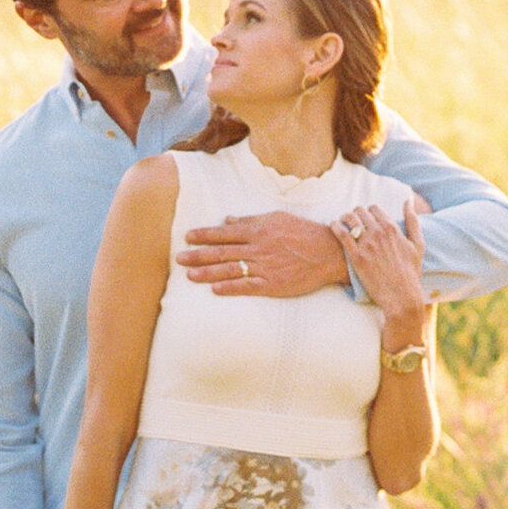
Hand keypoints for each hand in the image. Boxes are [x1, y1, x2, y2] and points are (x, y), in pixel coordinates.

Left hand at [182, 209, 348, 298]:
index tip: (188, 237)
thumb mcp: (277, 218)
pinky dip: (230, 288)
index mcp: (259, 230)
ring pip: (230, 269)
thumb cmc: (303, 232)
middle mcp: (258, 247)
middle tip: (179, 258)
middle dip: (198, 255)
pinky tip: (215, 290)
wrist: (328, 252)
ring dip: (208, 272)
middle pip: (222, 251)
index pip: (225, 232)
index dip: (205, 235)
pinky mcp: (273, 283)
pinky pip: (247, 286)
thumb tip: (228, 220)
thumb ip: (251, 221)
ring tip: (189, 275)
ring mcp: (265, 266)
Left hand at [339, 202, 430, 345]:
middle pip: (360, 211)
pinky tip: (333, 226)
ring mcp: (367, 244)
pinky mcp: (356, 257)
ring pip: (350, 218)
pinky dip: (335, 226)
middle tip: (353, 220)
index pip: (374, 208)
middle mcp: (379, 233)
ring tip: (342, 222)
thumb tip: (408, 201)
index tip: (366, 218)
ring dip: (345, 217)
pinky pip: (341, 234)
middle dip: (356, 214)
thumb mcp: (418, 244)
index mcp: (392, 228)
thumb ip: (413, 221)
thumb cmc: (411, 272)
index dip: (369, 212)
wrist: (401, 296)